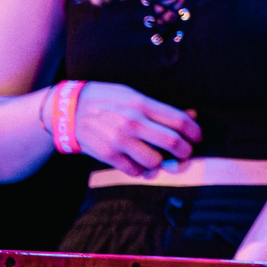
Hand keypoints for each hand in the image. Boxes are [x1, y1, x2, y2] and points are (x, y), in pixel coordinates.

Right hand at [73, 82, 202, 174]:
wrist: (68, 110)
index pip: (178, 120)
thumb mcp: (132, 95)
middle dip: (185, 151)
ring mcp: (120, 140)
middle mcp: (132, 122)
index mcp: (141, 104)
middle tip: (186, 153)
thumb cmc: (106, 99)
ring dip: (161, 163)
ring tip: (160, 159)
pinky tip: (140, 163)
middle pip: (173, 142)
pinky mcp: (108, 155)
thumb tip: (191, 116)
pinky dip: (141, 170)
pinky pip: (134, 171)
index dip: (194, 131)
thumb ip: (160, 108)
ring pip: (155, 161)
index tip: (197, 137)